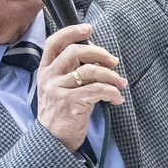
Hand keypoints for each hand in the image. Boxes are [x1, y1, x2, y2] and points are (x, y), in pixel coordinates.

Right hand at [36, 24, 126, 151]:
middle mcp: (49, 77)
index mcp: (46, 69)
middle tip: (114, 62)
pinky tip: (117, 99)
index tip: (88, 28)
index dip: (71, 32)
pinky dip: (112, 93)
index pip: (54, 42)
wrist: (53, 140)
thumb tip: (100, 56)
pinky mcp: (69, 102)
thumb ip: (74, 70)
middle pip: (75, 52)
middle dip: (99, 53)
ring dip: (111, 76)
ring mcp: (57, 89)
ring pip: (89, 71)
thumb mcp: (63, 87)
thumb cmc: (64, 111)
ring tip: (121, 83)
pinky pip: (97, 90)